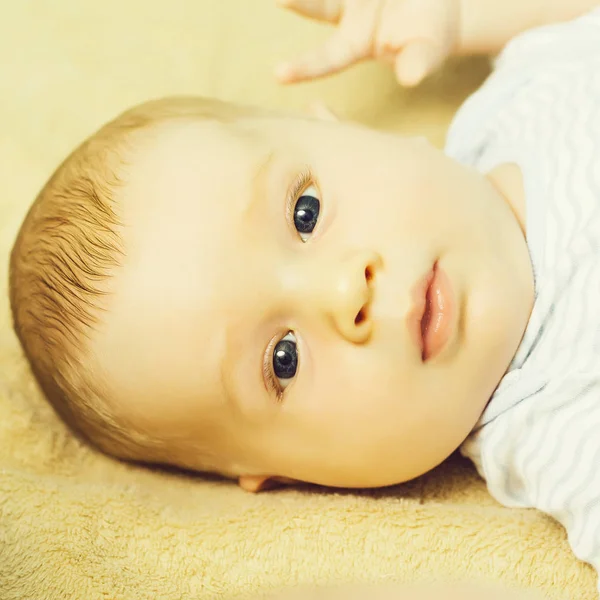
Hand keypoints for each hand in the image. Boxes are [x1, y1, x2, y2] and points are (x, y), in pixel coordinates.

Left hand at [276, 0, 459, 86]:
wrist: (439, 3)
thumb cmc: (431, 34)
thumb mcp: (428, 50)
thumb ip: (418, 62)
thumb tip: (411, 78)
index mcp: (355, 43)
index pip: (327, 59)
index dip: (305, 68)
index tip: (278, 75)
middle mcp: (344, 12)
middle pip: (317, 6)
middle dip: (296, 0)